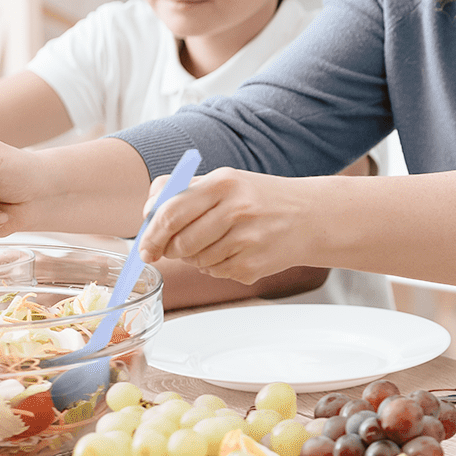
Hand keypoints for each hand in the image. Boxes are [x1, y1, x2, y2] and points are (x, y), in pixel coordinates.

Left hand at [136, 168, 312, 283]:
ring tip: (218, 242)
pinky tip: (236, 252)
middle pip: (180, 243)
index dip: (151, 233)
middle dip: (170, 250)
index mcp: (223, 184)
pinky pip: (215, 273)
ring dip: (196, 258)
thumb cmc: (260, 199)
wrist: (310, 217)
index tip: (145, 245)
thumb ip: (184, 193)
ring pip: (196, 261)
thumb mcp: (226, 182)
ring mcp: (246, 241)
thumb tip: (146, 216)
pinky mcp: (253, 266)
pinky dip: (217, 267)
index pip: (170, 212)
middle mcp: (236, 210)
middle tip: (173, 248)